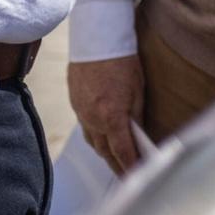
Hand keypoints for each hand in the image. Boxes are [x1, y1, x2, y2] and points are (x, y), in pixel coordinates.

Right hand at [69, 54, 146, 175]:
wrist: (96, 40)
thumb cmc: (122, 62)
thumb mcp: (137, 90)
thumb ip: (136, 116)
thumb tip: (139, 135)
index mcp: (111, 117)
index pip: (122, 151)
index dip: (130, 166)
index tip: (137, 174)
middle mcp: (93, 119)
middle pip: (105, 151)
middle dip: (117, 165)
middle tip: (128, 174)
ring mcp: (81, 113)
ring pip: (93, 142)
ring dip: (105, 153)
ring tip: (116, 159)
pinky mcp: (75, 104)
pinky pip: (85, 128)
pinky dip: (96, 137)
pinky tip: (103, 137)